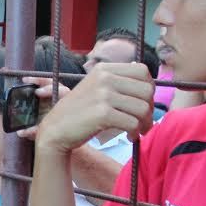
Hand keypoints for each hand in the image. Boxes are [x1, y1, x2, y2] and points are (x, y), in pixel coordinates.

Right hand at [22, 62, 152, 151]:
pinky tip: (128, 137)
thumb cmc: (78, 113)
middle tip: (142, 121)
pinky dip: (135, 133)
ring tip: (136, 131)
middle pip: (147, 90)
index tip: (142, 102)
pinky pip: (133, 123)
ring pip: (143, 108)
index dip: (148, 88)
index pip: (142, 70)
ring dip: (144, 123)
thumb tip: (148, 82)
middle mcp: (104, 77)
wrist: (55, 130)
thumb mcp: (95, 88)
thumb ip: (116, 82)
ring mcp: (103, 95)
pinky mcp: (102, 114)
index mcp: (103, 69)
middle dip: (150, 108)